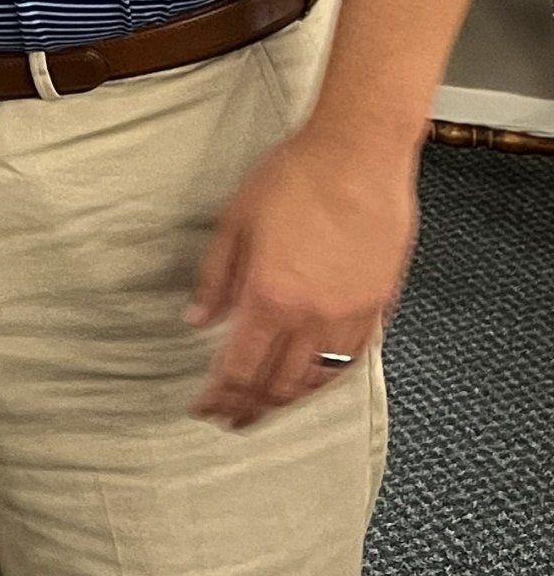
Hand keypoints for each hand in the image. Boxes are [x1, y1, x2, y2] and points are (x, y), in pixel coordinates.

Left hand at [188, 125, 416, 430]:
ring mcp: (350, 314)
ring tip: (267, 408)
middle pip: (278, 383)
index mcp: (271, 295)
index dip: (221, 396)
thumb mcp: (236, 220)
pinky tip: (314, 380)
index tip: (206, 409)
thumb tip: (198, 319)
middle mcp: (313, 315)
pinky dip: (327, 378)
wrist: (358, 154)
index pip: (240, 367)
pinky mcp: (378, 305)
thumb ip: (216, 277)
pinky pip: (351, 359)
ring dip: (288, 400)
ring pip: (317, 379)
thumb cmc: (296, 176)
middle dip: (251, 408)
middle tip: (232, 421)